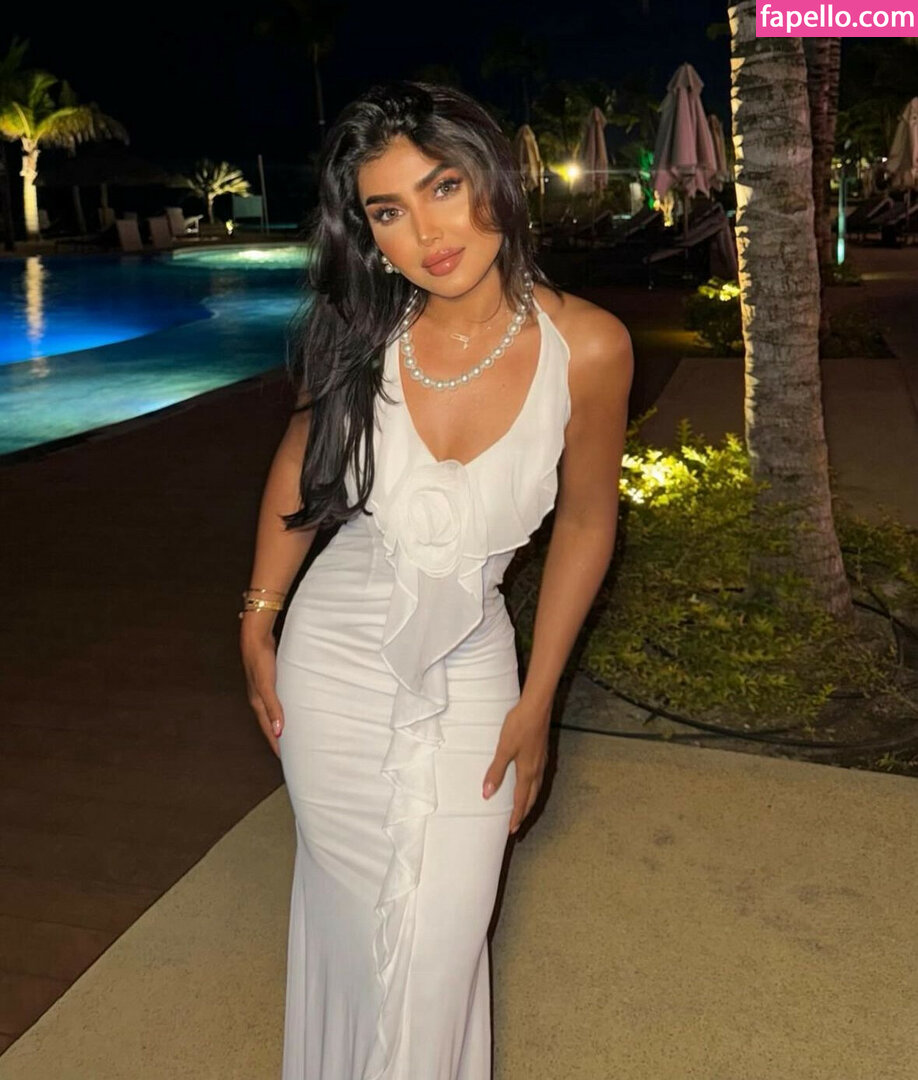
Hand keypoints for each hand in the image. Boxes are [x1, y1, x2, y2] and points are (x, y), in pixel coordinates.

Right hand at [240, 625, 284, 757]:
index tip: (284, 758)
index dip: (276, 744)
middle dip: (277, 737)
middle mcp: (259, 699)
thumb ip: (273, 708)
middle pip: (270, 724)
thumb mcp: (267, 686)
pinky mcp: (270, 680)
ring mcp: (264, 690)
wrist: (255, 638)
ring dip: (280, 723)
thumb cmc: (260, 660)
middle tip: (288, 750)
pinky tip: (290, 707)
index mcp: (257, 703)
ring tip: (290, 732)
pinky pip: (277, 700)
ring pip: (273, 712)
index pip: (269, 730)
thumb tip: (278, 732)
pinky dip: (282, 709)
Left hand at [481, 699, 550, 834]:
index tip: (512, 830)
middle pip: (532, 797)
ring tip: (524, 808)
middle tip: (519, 825)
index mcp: (527, 772)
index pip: (522, 800)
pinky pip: (539, 776)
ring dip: (530, 800)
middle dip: (525, 813)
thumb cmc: (520, 726)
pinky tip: (530, 781)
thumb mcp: (504, 750)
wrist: (537, 706)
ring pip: (537, 787)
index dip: (516, 816)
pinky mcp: (542, 751)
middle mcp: (537, 770)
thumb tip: (487, 794)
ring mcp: (541, 760)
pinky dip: (533, 787)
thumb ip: (496, 772)